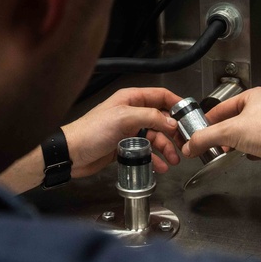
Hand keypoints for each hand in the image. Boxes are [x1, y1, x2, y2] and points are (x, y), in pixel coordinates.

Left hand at [62, 87, 183, 177]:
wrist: (72, 153)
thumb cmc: (90, 131)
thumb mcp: (123, 119)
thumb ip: (149, 117)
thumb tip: (171, 121)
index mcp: (131, 99)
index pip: (160, 96)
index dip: (176, 104)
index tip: (189, 115)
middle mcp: (132, 113)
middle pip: (161, 118)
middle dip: (174, 131)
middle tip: (184, 142)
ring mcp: (129, 130)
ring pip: (155, 137)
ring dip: (166, 147)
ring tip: (174, 159)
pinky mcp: (125, 146)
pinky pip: (146, 150)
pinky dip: (155, 157)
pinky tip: (161, 165)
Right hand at [183, 87, 260, 167]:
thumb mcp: (229, 132)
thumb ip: (206, 138)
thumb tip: (190, 145)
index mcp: (252, 97)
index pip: (222, 107)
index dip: (209, 119)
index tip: (200, 130)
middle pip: (236, 121)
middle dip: (224, 134)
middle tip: (215, 144)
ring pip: (249, 133)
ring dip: (239, 142)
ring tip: (231, 151)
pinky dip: (254, 150)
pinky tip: (251, 156)